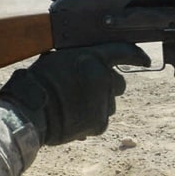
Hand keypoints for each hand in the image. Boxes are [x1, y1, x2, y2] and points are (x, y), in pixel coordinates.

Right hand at [0, 43, 150, 144]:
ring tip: (74, 105)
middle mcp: (103, 79)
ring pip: (110, 102)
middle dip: (107, 85)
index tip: (145, 60)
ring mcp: (103, 103)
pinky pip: (101, 119)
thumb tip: (91, 61)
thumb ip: (81, 58)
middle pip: (118, 83)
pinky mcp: (100, 123)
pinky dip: (91, 118)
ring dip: (98, 102)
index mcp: (93, 59)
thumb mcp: (58, 58)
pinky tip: (73, 117)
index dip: (137, 56)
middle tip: (85, 89)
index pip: (124, 52)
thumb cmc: (37, 82)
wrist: (29, 113)